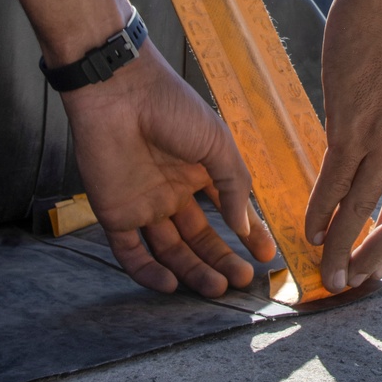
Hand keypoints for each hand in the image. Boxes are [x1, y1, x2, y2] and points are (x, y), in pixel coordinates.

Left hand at [62, 42, 275, 295]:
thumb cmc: (172, 107)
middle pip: (199, 238)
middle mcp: (173, 192)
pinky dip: (148, 272)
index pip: (228, 211)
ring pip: (170, 251)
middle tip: (242, 280)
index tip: (266, 256)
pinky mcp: (115, 213)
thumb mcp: (217, 143)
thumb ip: (233, 186)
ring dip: (192, 271)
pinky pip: (130, 252)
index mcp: (199, 172)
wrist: (119, 93)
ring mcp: (144, 204)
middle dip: (221, 260)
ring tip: (216, 288)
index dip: (248, 234)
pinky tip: (171, 284)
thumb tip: (243, 226)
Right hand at [305, 0, 381, 292]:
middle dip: (377, 258)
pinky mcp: (351, 126)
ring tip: (327, 270)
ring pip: (362, 210)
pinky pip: (336, 181)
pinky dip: (322, 211)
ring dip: (343, 246)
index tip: (374, 260)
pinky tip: (309, 228)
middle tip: (352, 280)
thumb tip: (379, 143)